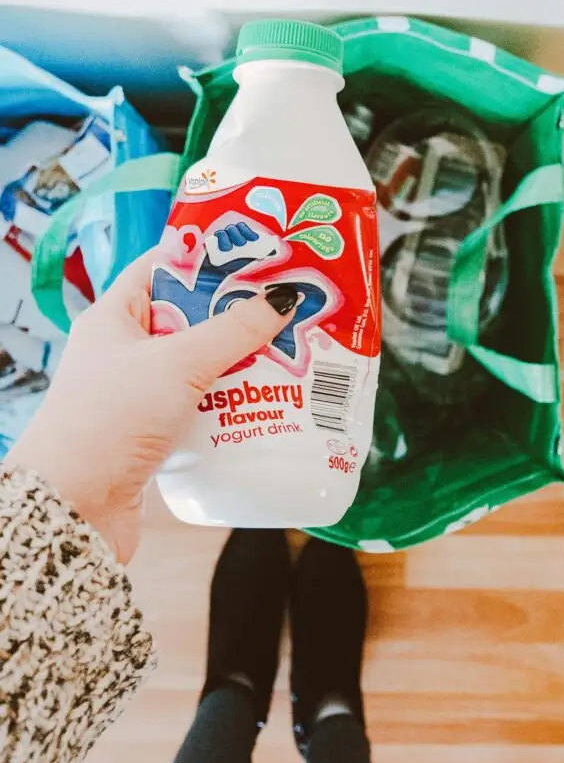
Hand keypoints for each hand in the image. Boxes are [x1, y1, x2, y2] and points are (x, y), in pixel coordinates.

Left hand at [6, 251, 296, 562]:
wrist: (74, 508)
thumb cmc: (109, 420)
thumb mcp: (178, 363)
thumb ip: (232, 330)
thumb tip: (280, 300)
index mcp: (115, 317)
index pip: (164, 267)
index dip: (209, 257)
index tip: (258, 254)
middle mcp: (124, 351)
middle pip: (189, 318)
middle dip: (236, 315)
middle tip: (287, 307)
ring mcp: (138, 393)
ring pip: (199, 366)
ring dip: (239, 363)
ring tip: (289, 353)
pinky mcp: (153, 433)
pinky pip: (200, 406)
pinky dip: (230, 404)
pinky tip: (264, 403)